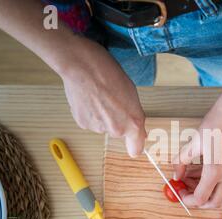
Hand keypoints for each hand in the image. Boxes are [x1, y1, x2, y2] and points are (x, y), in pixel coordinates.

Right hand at [60, 39, 145, 156]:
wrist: (82, 67)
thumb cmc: (109, 74)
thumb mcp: (132, 94)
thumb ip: (135, 116)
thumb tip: (138, 131)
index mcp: (133, 123)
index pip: (136, 149)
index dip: (135, 144)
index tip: (134, 141)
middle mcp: (116, 130)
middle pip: (119, 133)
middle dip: (118, 121)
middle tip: (113, 101)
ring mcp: (98, 128)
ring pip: (104, 126)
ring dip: (103, 116)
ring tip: (99, 96)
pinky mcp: (83, 124)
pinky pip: (91, 122)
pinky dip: (90, 113)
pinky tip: (89, 98)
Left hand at [173, 105, 221, 207]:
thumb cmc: (216, 125)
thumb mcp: (194, 143)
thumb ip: (182, 162)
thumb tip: (176, 175)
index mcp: (214, 172)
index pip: (200, 199)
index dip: (186, 199)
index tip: (178, 191)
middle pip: (213, 202)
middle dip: (198, 201)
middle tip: (185, 191)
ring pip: (217, 192)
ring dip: (203, 189)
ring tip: (188, 175)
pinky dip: (210, 181)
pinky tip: (198, 168)